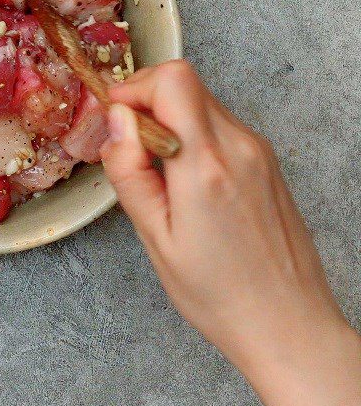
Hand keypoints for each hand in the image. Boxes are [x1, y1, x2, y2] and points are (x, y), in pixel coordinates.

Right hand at [100, 60, 360, 405]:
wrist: (288, 323)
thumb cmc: (220, 294)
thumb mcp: (155, 238)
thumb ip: (130, 172)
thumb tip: (117, 121)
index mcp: (205, 166)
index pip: (173, 81)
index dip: (135, 88)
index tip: (116, 121)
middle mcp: (239, 147)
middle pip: (185, 83)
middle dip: (146, 103)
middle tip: (128, 148)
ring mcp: (258, 151)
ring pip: (200, 101)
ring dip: (168, 120)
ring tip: (156, 172)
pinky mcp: (266, 161)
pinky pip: (219, 125)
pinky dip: (191, 135)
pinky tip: (183, 180)